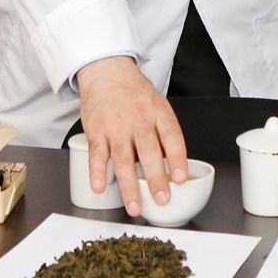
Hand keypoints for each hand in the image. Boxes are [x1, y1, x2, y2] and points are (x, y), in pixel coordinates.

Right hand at [74, 56, 186, 217]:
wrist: (106, 70)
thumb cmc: (134, 92)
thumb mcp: (157, 104)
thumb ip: (164, 131)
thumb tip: (174, 164)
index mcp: (158, 112)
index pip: (172, 136)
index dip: (177, 159)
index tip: (180, 178)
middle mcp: (138, 119)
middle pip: (149, 151)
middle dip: (156, 178)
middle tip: (161, 199)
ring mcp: (116, 125)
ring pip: (123, 158)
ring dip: (129, 185)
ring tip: (135, 206)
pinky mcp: (96, 130)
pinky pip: (97, 154)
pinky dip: (98, 172)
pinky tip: (100, 187)